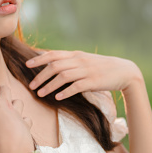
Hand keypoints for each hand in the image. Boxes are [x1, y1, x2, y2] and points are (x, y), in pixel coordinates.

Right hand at [0, 80, 33, 152]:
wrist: (13, 146)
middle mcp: (5, 104)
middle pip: (4, 89)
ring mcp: (17, 113)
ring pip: (18, 101)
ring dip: (13, 101)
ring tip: (8, 105)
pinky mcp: (25, 123)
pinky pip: (26, 118)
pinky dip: (23, 119)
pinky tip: (21, 121)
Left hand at [26, 50, 142, 99]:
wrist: (124, 71)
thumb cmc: (101, 67)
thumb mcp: (84, 60)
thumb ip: (70, 61)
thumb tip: (51, 64)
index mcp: (76, 55)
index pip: (53, 54)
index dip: (39, 59)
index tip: (27, 64)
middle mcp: (79, 61)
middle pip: (55, 66)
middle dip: (40, 75)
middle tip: (31, 85)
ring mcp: (86, 71)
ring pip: (63, 76)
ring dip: (49, 85)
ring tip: (40, 93)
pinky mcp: (93, 82)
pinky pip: (76, 86)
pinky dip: (65, 91)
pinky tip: (58, 97)